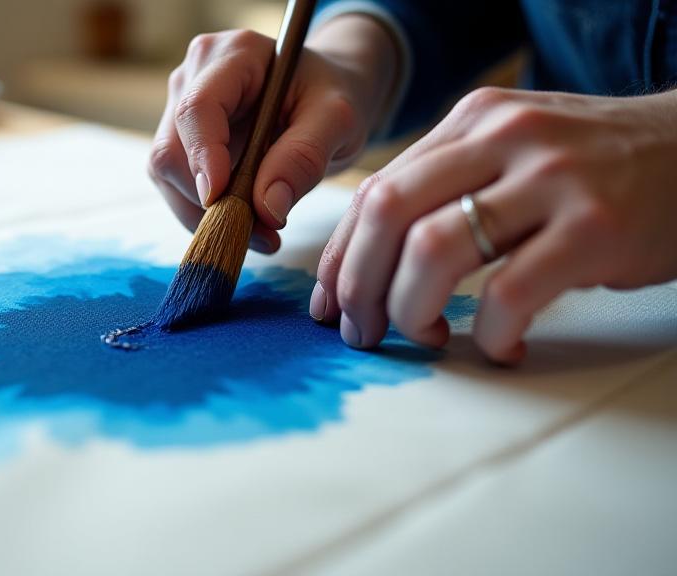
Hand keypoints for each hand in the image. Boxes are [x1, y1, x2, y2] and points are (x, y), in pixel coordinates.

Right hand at [148, 15, 398, 252]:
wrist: (321, 98)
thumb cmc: (330, 96)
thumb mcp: (337, 120)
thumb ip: (304, 157)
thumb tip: (267, 208)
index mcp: (233, 55)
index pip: (198, 107)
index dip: (202, 157)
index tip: (220, 201)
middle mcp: (193, 76)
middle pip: (172, 149)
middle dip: (208, 201)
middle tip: (262, 233)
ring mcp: (178, 109)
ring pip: (167, 175)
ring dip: (206, 215)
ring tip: (263, 232)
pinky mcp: (178, 142)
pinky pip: (176, 188)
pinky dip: (207, 215)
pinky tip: (248, 223)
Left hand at [313, 87, 676, 363]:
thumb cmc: (591, 167)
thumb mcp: (510, 151)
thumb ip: (444, 186)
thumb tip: (365, 257)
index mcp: (470, 122)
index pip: (374, 191)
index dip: (339, 257)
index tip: (329, 304)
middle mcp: (501, 138)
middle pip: (387, 213)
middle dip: (357, 285)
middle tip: (360, 332)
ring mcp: (549, 179)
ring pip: (433, 250)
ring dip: (410, 310)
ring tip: (426, 339)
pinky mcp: (594, 226)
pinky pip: (510, 293)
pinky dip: (491, 334)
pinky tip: (502, 347)